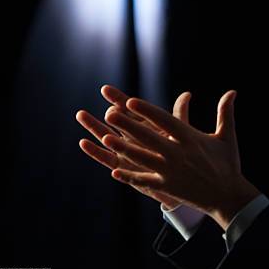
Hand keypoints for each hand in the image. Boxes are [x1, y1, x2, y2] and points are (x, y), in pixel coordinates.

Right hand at [76, 85, 181, 209]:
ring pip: (106, 136)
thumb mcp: (180, 134)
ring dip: (93, 126)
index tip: (105, 89)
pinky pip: (106, 157)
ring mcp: (125, 150)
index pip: (128, 108)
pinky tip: (83, 142)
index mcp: (144, 124)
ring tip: (80, 114)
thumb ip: (179, 115)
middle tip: (111, 113)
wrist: (180, 179)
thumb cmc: (180, 154)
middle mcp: (132, 135)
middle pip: (116, 121)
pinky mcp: (122, 166)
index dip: (117, 98)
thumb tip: (187, 94)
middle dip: (111, 115)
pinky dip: (94, 151)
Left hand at [79, 86, 259, 229]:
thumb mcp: (227, 137)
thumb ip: (225, 112)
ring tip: (105, 137)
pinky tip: (114, 171)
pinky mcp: (167, 187)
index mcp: (192, 139)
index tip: (131, 101)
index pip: (166, 121)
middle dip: (128, 125)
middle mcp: (179, 154)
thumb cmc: (228, 164)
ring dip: (122, 148)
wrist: (228, 196)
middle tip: (109, 114)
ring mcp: (171, 172)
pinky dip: (129, 176)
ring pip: (142, 158)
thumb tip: (232, 91)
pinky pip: (144, 181)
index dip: (147, 110)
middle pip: (148, 137)